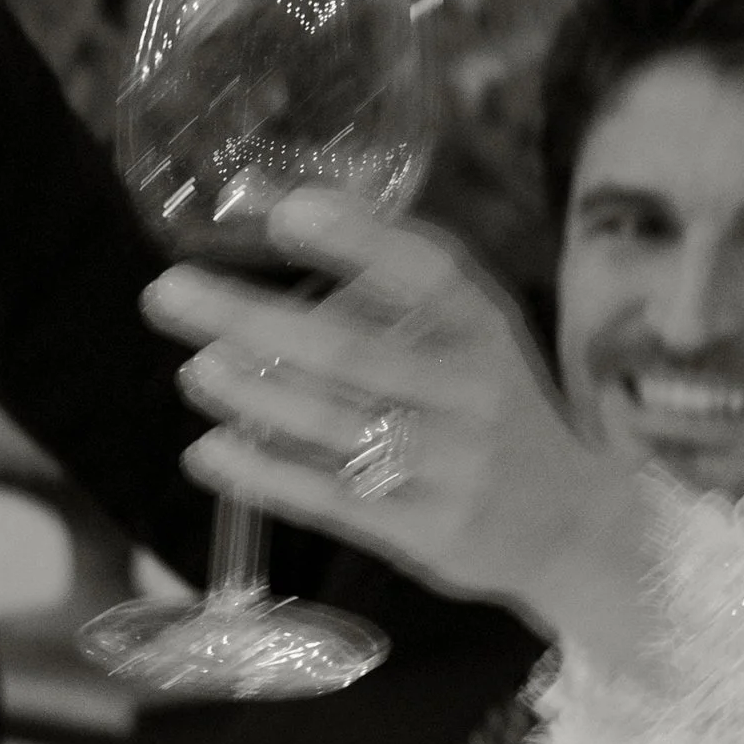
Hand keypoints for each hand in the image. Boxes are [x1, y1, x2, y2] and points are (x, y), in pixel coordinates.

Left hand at [143, 192, 654, 669]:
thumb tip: (284, 225)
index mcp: (483, 326)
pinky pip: (331, 500)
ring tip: (195, 370)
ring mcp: (451, 468)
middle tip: (169, 292)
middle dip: (248, 318)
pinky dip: (264, 475)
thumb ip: (398, 295)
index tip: (279, 210)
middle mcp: (472, 393)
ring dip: (251, 395)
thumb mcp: (476, 337)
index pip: (421, 270)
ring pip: (333, 427)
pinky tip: (211, 452)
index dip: (351, 237)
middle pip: (348, 351)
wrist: (574, 525)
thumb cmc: (495, 410)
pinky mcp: (427, 533)